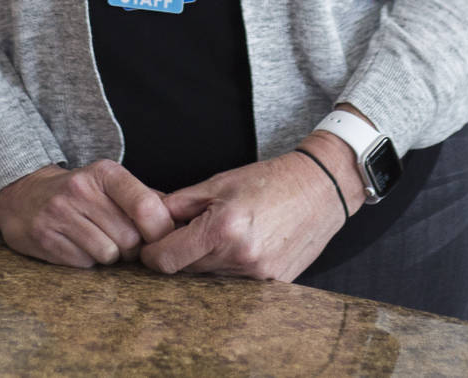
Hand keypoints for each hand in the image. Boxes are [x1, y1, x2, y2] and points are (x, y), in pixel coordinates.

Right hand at [0, 160, 175, 267]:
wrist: (24, 197)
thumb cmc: (80, 194)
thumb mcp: (111, 184)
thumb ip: (146, 199)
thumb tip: (181, 221)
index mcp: (105, 173)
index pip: (146, 207)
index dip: (160, 231)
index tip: (160, 238)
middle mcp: (81, 190)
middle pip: (130, 238)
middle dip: (133, 248)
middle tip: (124, 241)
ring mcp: (60, 214)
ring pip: (109, 254)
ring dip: (111, 257)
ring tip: (100, 241)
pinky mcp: (44, 238)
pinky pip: (84, 264)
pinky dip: (88, 261)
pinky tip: (79, 246)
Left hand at [140, 145, 355, 282]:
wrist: (320, 190)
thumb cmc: (269, 181)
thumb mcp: (218, 183)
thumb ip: (178, 205)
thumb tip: (147, 220)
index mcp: (222, 229)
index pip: (165, 260)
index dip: (151, 252)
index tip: (152, 244)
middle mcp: (239, 257)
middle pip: (186, 270)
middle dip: (180, 253)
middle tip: (188, 232)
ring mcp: (258, 276)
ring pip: (210, 278)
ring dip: (206, 260)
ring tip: (222, 234)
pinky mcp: (272, 285)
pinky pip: (235, 283)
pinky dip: (230, 267)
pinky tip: (243, 244)